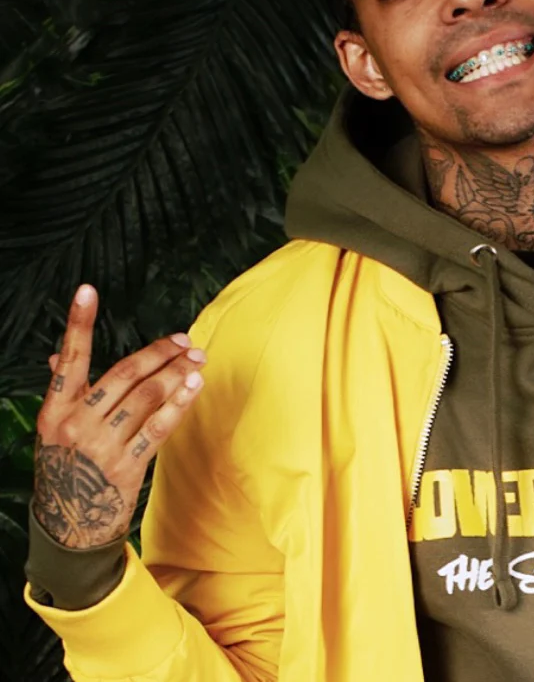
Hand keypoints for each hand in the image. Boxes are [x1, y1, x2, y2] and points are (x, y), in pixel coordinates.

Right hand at [33, 284, 206, 547]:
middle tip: (185, 341)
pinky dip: (180, 403)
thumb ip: (64, 392)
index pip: (70, 359)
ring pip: (147, 397)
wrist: (69, 524)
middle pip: (124, 375)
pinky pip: (159, 427)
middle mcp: (76, 424)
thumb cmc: (65, 467)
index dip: (78, 323)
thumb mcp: (55, 430)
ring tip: (197, 359)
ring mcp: (101, 446)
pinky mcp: (126, 466)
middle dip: (158, 354)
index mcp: (56, 410)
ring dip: (177, 374)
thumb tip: (58, 358)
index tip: (87, 290)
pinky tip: (195, 386)